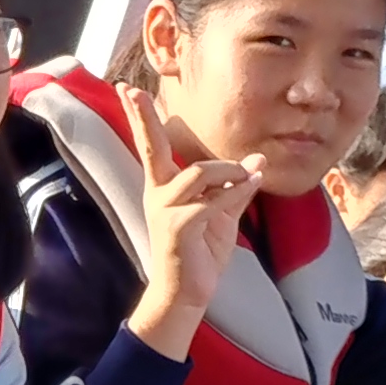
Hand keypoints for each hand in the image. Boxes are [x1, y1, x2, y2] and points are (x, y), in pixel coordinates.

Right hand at [126, 93, 258, 352]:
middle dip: (142, 118)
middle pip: (152, 148)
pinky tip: (252, 184)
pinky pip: (211, 201)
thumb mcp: (223, 214)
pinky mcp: (178, 227)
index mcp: (165, 188)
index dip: (141, 119)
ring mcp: (165, 210)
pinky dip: (235, 193)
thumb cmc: (200, 254)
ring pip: (200, 172)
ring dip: (229, 171)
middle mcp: (159, 194)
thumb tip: (258, 160)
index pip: (152, 147)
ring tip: (247, 178)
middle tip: (132, 91)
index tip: (127, 90)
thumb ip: (236, 187)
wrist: (188, 294)